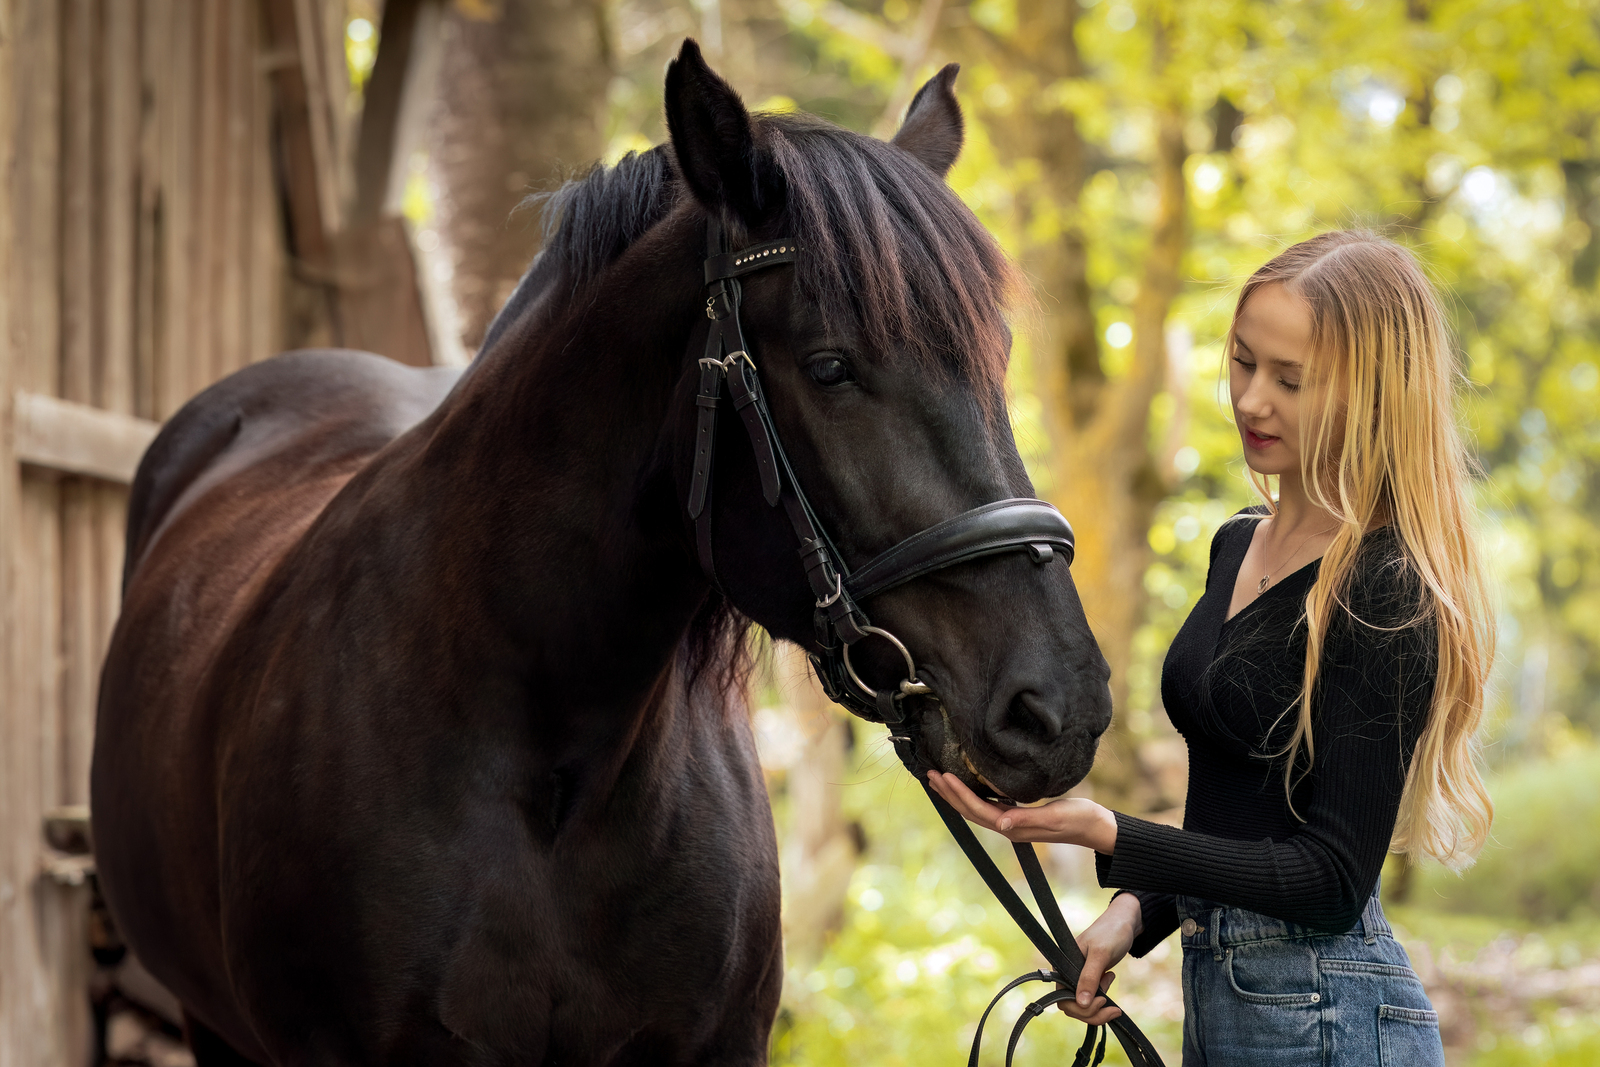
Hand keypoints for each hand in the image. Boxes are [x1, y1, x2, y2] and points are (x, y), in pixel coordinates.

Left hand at [925, 771, 1117, 852]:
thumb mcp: (1056, 816)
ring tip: (940, 780)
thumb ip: (1028, 819)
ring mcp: (1013, 823)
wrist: (1096, 828)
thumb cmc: (1080, 819)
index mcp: (1014, 827)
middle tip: (930, 775)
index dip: (959, 794)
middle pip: (971, 811)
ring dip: (957, 795)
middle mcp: (1009, 827)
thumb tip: (1001, 825)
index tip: (943, 776)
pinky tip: (968, 785)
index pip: (978, 810)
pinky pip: (988, 806)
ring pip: (977, 809)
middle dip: (949, 794)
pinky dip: (972, 795)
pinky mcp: (1019, 816)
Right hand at [1057, 892, 1141, 1024]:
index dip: (1081, 1006)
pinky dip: (1102, 999)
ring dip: (1099, 1007)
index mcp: (1063, 966)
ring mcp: (1079, 978)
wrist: (1124, 923)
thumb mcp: (1100, 954)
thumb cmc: (1110, 933)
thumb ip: (1089, 978)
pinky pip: (1091, 999)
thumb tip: (1081, 1004)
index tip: (1101, 1000)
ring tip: (1111, 983)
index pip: (1063, 998)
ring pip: (1082, 1006)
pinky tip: (1110, 979)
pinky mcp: (1090, 979)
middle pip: (1072, 1007)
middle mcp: (1068, 974)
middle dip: (1093, 1011)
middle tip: (1111, 1006)